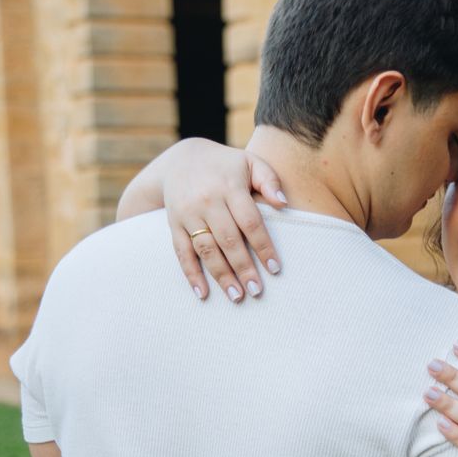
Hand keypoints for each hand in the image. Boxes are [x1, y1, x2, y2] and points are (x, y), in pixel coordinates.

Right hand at [165, 139, 286, 300]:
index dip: (263, 247)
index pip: (250, 222)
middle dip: (243, 267)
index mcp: (230, 187)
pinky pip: (181, 252)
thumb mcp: (250, 162)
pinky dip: (191, 274)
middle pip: (228, 240)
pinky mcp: (174, 224)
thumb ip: (269, 179)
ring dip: (221, 275)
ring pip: (206, 249)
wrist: (179, 160)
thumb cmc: (225, 165)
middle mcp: (207, 201)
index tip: (275, 269)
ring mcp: (188, 214)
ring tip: (237, 297)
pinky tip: (202, 293)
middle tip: (257, 290)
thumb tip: (284, 204)